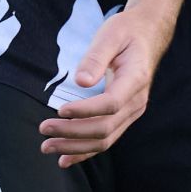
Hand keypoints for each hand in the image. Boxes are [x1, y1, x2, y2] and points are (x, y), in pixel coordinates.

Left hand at [37, 7, 173, 166]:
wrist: (147, 35)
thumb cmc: (127, 32)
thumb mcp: (111, 34)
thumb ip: (96, 57)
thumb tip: (81, 81)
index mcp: (135, 80)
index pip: (110, 104)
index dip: (84, 111)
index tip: (59, 111)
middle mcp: (137, 102)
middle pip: (104, 128)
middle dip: (72, 133)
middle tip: (43, 129)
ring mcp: (132, 112)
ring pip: (105, 139)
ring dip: (75, 147)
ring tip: (48, 147)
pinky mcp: (125, 117)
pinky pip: (106, 139)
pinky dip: (85, 151)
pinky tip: (65, 158)